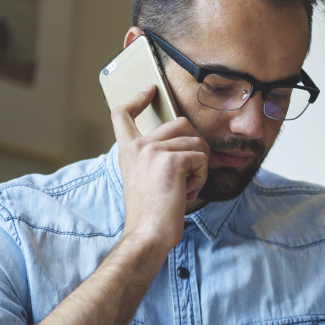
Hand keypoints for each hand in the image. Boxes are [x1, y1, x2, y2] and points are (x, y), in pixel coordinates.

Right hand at [110, 85, 209, 254]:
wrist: (148, 233)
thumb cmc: (151, 213)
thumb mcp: (146, 178)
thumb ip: (156, 157)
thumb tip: (187, 141)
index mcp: (128, 150)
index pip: (122, 114)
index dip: (137, 99)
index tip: (149, 90)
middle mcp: (138, 145)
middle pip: (181, 123)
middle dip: (195, 146)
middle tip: (190, 173)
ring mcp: (153, 151)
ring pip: (196, 141)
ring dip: (200, 165)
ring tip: (186, 186)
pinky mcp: (171, 161)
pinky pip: (201, 158)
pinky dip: (201, 177)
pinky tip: (187, 192)